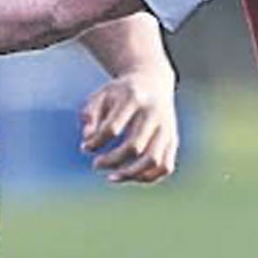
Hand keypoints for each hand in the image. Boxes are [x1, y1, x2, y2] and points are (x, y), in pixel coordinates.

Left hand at [79, 62, 179, 183]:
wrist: (153, 81)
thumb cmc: (120, 92)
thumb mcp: (101, 95)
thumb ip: (89, 115)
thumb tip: (87, 139)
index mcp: (134, 98)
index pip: (112, 128)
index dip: (95, 143)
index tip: (85, 147)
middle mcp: (154, 113)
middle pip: (134, 147)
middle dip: (111, 161)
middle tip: (96, 164)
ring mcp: (167, 128)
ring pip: (153, 160)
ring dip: (130, 174)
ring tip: (111, 177)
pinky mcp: (173, 139)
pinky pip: (165, 166)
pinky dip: (148, 177)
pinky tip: (130, 176)